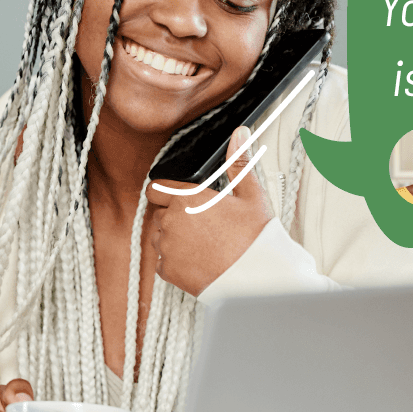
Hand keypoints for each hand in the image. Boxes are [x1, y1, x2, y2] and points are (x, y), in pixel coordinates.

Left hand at [145, 126, 272, 296]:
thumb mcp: (250, 195)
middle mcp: (171, 220)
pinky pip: (162, 262)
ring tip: (201, 244)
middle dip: (173, 217)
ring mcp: (167, 246)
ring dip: (172, 238)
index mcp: (187, 198)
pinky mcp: (167, 270)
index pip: (155, 188)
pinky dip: (175, 262)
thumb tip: (239, 133)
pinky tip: (197, 261)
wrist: (256, 278)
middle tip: (199, 225)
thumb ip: (238, 162)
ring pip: (158, 237)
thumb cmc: (255, 238)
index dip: (165, 193)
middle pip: (158, 213)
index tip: (179, 200)